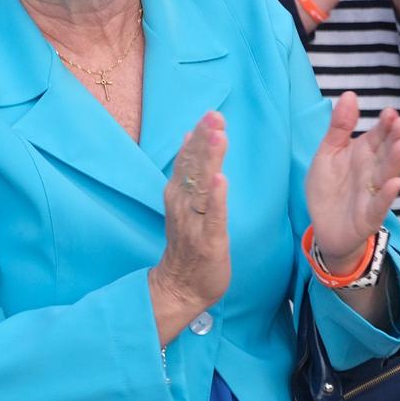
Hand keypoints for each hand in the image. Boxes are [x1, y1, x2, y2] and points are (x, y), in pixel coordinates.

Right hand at [151, 112, 231, 333]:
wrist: (181, 287)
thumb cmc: (188, 243)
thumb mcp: (185, 202)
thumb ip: (187, 171)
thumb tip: (188, 137)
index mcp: (179, 192)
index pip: (188, 158)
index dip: (200, 135)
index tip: (211, 114)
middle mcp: (182, 203)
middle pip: (193, 166)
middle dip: (204, 140)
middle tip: (214, 116)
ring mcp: (194, 222)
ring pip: (202, 186)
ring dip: (209, 161)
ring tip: (218, 138)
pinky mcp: (207, 240)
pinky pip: (212, 216)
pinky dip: (216, 198)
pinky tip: (220, 180)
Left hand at [305, 92, 399, 270]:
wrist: (324, 227)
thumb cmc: (329, 187)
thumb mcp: (328, 152)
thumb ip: (339, 126)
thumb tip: (350, 94)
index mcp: (363, 153)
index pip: (378, 135)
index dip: (385, 124)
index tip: (391, 112)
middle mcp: (372, 171)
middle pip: (386, 153)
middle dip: (396, 138)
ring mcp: (373, 193)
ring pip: (387, 175)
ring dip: (396, 161)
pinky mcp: (369, 215)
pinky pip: (380, 204)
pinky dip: (388, 195)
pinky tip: (396, 183)